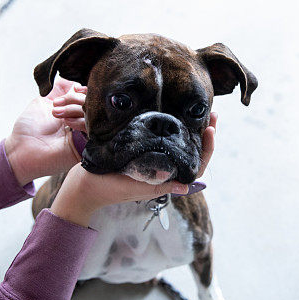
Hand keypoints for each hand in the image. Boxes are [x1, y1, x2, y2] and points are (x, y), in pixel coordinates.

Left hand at [5, 78, 86, 185]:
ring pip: (94, 115)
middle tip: (57, 105)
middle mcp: (82, 122)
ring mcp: (85, 135)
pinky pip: (93, 131)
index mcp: (74, 113)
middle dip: (75, 99)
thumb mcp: (43, 102)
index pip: (89, 97)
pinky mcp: (85, 147)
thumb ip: (58, 90)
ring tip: (56, 114)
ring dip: (75, 110)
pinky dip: (81, 122)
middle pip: (93, 104)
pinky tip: (67, 123)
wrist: (20, 149)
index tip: (74, 89)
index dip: (83, 91)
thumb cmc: (29, 128)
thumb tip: (73, 80)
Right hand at [51, 112, 217, 226]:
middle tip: (214, 113)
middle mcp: (164, 171)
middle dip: (205, 134)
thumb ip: (159, 185)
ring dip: (193, 129)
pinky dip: (176, 129)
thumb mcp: (134, 186)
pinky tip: (179, 114)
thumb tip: (187, 186)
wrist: (84, 186)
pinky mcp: (144, 154)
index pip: (195, 167)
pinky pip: (167, 142)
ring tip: (204, 112)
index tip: (210, 130)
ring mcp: (155, 162)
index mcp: (165, 180)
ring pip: (182, 146)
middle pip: (193, 153)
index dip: (206, 150)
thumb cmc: (108, 187)